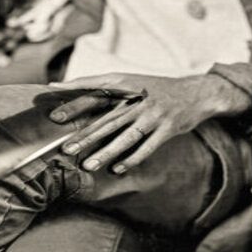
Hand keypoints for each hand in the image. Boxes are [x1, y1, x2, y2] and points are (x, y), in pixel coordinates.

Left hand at [48, 72, 249, 174]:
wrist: (197, 93)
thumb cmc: (155, 89)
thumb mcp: (131, 82)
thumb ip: (106, 88)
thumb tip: (72, 88)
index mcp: (126, 85)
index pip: (94, 93)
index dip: (74, 104)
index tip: (54, 116)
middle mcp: (138, 99)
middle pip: (107, 119)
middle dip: (86, 136)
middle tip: (66, 149)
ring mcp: (154, 114)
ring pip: (125, 136)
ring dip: (106, 152)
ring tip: (88, 165)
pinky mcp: (168, 128)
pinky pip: (147, 146)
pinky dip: (132, 158)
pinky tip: (117, 169)